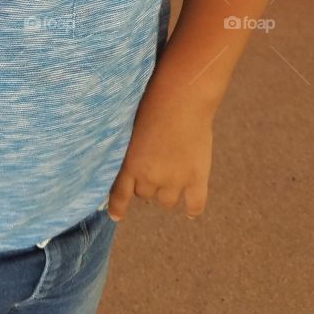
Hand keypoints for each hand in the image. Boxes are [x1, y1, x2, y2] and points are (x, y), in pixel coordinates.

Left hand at [107, 63, 214, 221]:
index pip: (119, 194)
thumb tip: (128, 159)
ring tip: (172, 175)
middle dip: (147, 183)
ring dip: (167, 192)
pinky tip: (190, 211)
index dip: (117, 207)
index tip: (116, 216)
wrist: (182, 97)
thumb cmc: (152, 101)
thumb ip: (129, 147)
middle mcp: (150, 177)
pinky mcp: (197, 178)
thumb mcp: (130, 126)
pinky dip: (192, 209)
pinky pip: (195, 204)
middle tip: (154, 166)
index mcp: (129, 164)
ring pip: (167, 201)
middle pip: (144, 194)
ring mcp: (175, 180)